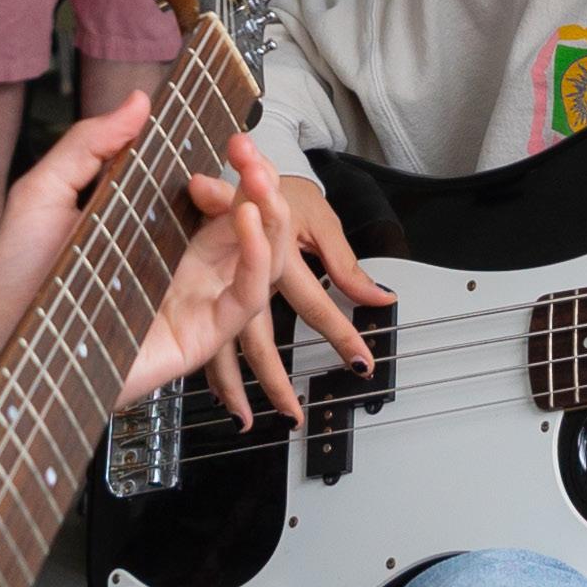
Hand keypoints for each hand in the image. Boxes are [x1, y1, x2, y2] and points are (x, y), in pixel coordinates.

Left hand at [0, 102, 363, 429]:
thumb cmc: (15, 277)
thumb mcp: (45, 192)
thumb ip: (90, 144)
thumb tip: (140, 99)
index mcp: (157, 230)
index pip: (218, 195)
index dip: (230, 167)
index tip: (224, 142)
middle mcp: (184, 264)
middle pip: (252, 219)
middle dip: (261, 179)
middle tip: (246, 151)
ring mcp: (195, 300)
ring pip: (264, 255)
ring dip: (273, 213)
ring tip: (257, 179)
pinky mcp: (198, 336)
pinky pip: (248, 299)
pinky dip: (259, 258)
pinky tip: (249, 223)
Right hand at [222, 172, 393, 412]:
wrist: (241, 168)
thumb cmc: (284, 192)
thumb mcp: (320, 220)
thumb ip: (346, 266)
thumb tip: (382, 297)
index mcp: (281, 258)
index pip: (316, 306)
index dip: (341, 335)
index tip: (360, 365)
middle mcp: (249, 277)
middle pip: (260, 340)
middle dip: (276, 382)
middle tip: (293, 416)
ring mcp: (220, 284)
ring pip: (224, 344)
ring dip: (233, 386)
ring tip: (243, 419)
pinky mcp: (203, 287)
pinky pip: (206, 331)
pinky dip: (211, 364)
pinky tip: (215, 391)